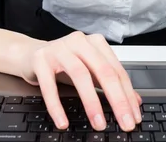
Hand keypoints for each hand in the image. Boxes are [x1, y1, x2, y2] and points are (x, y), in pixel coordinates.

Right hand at [20, 31, 141, 131]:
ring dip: (91, 103)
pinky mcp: (41, 59)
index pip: (117, 70)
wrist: (30, 54)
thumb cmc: (64, 63)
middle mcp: (80, 42)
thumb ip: (111, 82)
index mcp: (96, 43)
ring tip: (99, 124)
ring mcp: (59, 49)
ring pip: (80, 76)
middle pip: (103, 71)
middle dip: (117, 99)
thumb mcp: (90, 70)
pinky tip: (63, 122)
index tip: (134, 116)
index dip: (127, 95)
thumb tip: (135, 102)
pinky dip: (57, 106)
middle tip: (124, 122)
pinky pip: (49, 86)